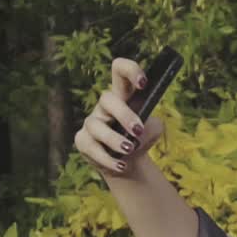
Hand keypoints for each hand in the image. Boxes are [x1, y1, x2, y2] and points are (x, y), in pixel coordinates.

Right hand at [73, 57, 166, 178]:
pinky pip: (92, 148)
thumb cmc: (141, 139)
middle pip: (107, 98)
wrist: (129, 163)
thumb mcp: (154, 130)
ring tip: (129, 150)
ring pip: (96, 126)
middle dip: (124, 114)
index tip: (144, 83)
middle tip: (138, 131)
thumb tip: (142, 128)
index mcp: (122, 95)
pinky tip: (121, 165)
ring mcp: (91, 123)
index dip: (130, 70)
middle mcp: (104, 106)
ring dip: (114, 139)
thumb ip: (152, 124)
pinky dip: (108, 159)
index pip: (119, 70)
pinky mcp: (82, 141)